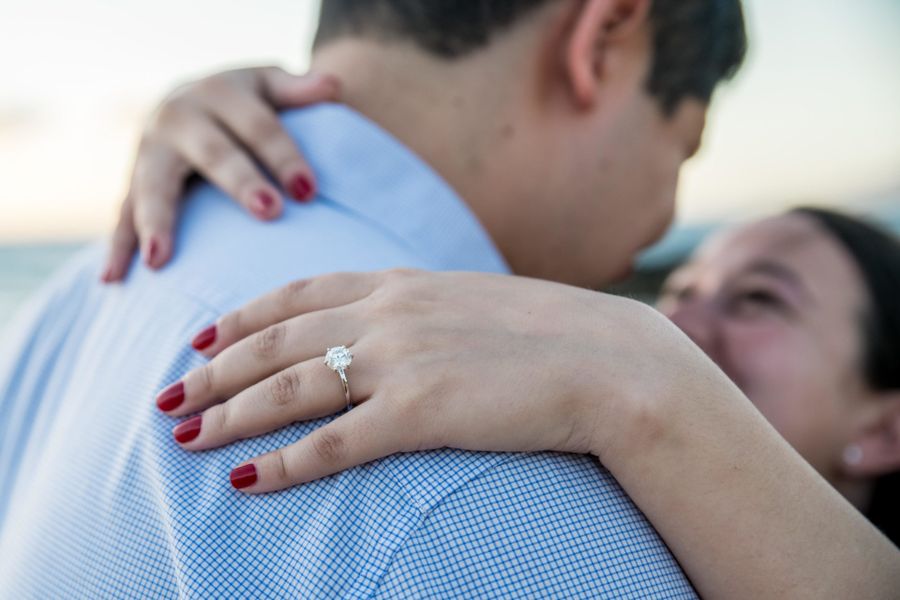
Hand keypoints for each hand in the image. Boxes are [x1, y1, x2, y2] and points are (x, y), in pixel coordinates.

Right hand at [102, 67, 339, 281]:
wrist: (195, 99)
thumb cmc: (247, 102)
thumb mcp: (270, 86)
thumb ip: (298, 89)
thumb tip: (333, 84)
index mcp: (220, 93)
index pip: (259, 126)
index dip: (284, 156)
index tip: (309, 190)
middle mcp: (179, 116)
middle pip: (212, 152)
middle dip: (239, 182)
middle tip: (270, 211)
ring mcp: (150, 150)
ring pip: (153, 185)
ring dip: (157, 221)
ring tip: (160, 260)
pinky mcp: (132, 180)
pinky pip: (122, 215)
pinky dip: (118, 247)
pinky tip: (114, 280)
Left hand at [156, 269, 699, 492]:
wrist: (607, 360)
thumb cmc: (547, 334)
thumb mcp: (472, 301)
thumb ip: (422, 308)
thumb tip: (392, 325)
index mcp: (400, 283)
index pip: (296, 292)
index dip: (240, 316)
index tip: (201, 337)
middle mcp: (388, 314)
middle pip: (274, 341)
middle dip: (212, 371)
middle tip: (168, 396)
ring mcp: (401, 361)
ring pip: (288, 390)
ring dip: (228, 417)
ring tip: (183, 439)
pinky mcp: (420, 413)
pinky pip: (332, 444)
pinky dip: (282, 465)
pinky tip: (246, 483)